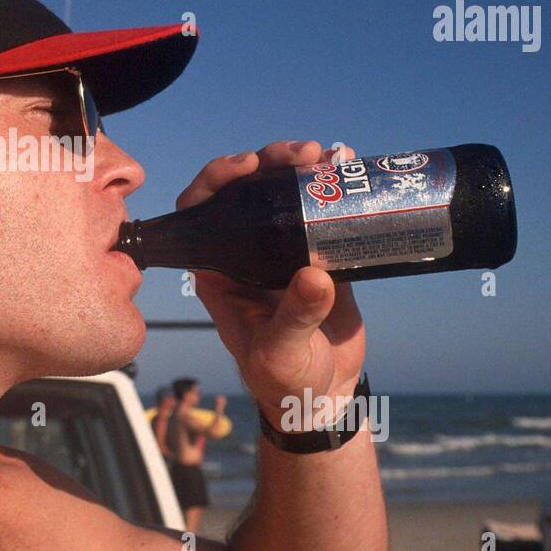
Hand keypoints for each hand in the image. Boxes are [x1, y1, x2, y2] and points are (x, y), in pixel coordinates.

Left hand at [177, 141, 365, 429]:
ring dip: (302, 167)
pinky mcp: (320, 252)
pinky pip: (322, 208)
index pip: (201, 209)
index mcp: (219, 268)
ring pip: (283, 191)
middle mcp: (245, 250)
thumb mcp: (280, 352)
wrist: (321, 396)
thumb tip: (315, 275)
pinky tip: (350, 164)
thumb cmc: (283, 380)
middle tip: (304, 154)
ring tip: (331, 156)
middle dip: (270, 162)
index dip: (217, 179)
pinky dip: (333, 184)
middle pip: (247, 189)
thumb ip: (294, 317)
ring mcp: (283, 248)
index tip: (248, 165)